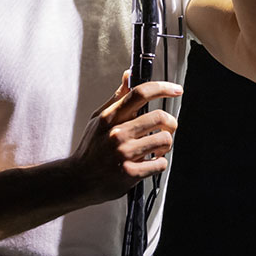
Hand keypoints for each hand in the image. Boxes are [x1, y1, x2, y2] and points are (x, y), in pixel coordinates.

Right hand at [71, 70, 181, 202]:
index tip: (176, 89)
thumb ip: (117, 98)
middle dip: (171, 122)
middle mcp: (117, 134)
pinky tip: (151, 162)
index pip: (139, 93)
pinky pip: (161, 163)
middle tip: (168, 128)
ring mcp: (124, 154)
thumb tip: (128, 76)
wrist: (79, 180)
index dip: (162, 88)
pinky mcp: (131, 173)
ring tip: (158, 147)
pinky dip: (160, 162)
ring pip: (164, 140)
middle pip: (159, 117)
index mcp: (109, 118)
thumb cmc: (91, 149)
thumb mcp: (99, 120)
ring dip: (166, 144)